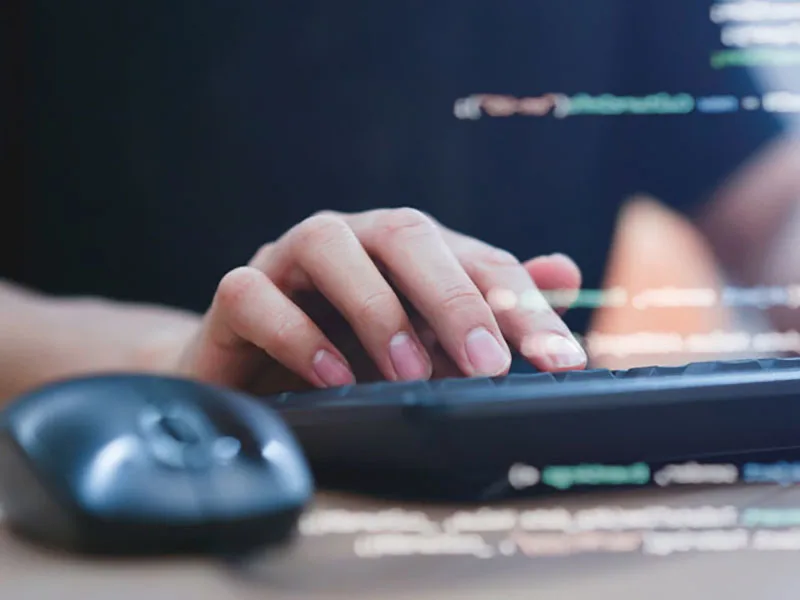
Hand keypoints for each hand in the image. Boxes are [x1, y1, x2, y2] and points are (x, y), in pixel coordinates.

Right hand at [174, 208, 585, 394]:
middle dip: (452, 297)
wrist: (251, 372)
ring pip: (328, 246)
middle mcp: (351, 241)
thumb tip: (565, 273)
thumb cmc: (346, 352)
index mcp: (404, 248)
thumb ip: (488, 307)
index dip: (521, 305)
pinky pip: (256, 296)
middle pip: (405, 233)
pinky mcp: (238, 294)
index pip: (474, 260)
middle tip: (489, 364)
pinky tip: (333, 377)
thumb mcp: (426, 339)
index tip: (560, 359)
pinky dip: (296, 334)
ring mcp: (288, 261)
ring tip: (409, 372)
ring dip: (376, 309)